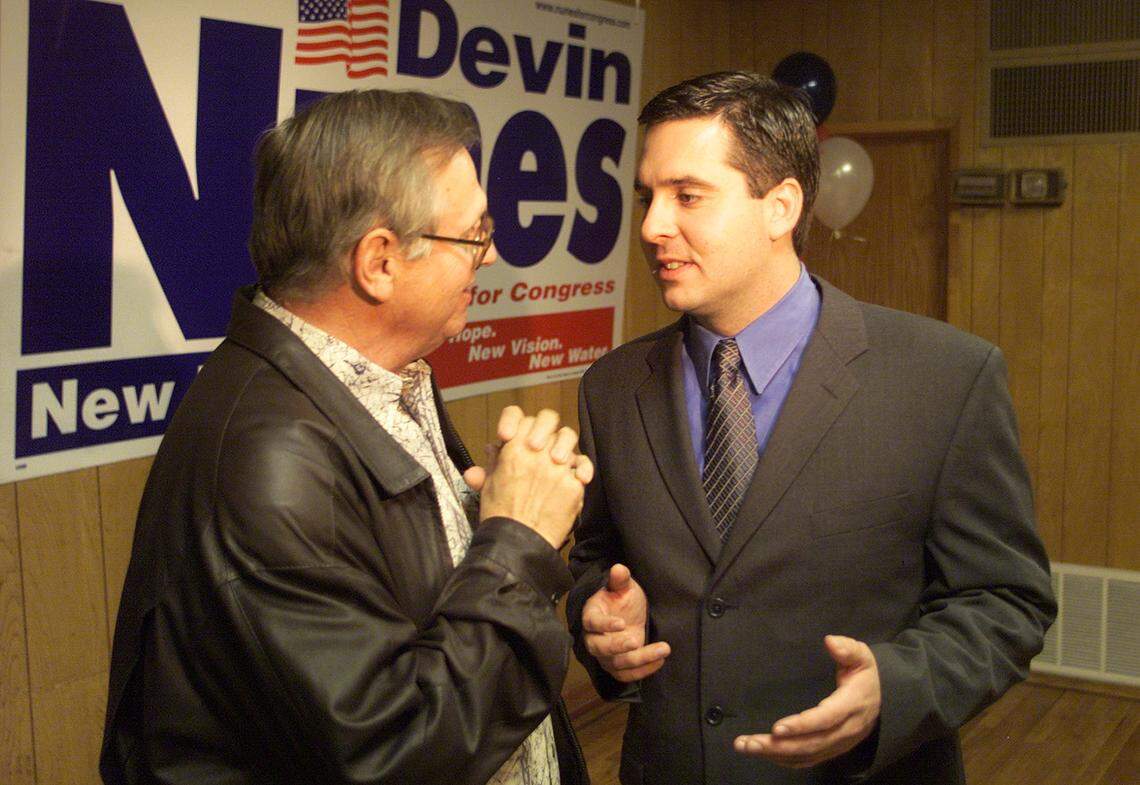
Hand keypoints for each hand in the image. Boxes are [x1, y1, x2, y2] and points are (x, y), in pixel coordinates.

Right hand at [464, 406, 592, 548]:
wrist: (519, 545)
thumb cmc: (501, 517)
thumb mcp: (489, 486)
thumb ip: (493, 464)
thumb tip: (493, 449)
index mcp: (512, 450)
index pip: (516, 415)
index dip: (514, 420)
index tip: (510, 436)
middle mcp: (537, 452)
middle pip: (548, 420)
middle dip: (545, 428)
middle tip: (540, 445)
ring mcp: (558, 467)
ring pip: (568, 437)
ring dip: (564, 445)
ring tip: (557, 459)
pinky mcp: (573, 483)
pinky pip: (582, 465)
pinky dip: (580, 469)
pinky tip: (576, 476)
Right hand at [581, 564, 669, 681]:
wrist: (629, 615)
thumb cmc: (622, 598)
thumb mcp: (624, 586)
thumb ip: (620, 580)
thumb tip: (619, 568)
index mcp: (591, 615)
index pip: (592, 623)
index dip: (604, 625)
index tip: (621, 623)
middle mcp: (594, 638)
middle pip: (599, 648)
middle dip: (618, 647)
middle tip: (636, 641)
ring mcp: (605, 655)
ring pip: (616, 664)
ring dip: (640, 660)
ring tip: (663, 649)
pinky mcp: (617, 666)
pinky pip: (626, 675)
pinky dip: (643, 671)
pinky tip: (660, 660)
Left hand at [733, 635, 880, 767]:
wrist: (881, 702)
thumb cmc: (864, 676)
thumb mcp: (862, 657)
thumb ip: (847, 648)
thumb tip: (830, 641)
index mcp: (852, 705)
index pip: (826, 719)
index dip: (802, 725)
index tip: (777, 728)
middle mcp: (845, 731)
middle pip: (811, 744)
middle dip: (778, 745)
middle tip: (748, 742)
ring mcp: (838, 744)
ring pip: (806, 755)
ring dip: (774, 754)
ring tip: (746, 746)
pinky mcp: (831, 750)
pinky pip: (807, 760)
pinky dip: (784, 760)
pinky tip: (763, 753)